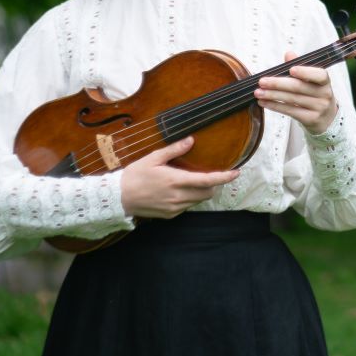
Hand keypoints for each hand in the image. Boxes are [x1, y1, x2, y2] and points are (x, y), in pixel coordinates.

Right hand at [120, 136, 238, 218]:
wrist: (119, 198)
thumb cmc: (135, 175)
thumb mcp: (153, 158)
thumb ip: (174, 149)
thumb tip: (191, 140)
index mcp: (175, 181)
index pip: (207, 181)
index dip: (224, 177)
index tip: (236, 172)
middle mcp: (178, 197)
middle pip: (207, 192)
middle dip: (213, 184)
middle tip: (210, 173)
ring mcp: (174, 208)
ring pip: (198, 200)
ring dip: (201, 191)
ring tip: (192, 179)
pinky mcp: (170, 215)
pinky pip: (188, 206)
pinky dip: (190, 197)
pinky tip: (180, 189)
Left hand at [255, 52, 337, 134]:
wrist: (327, 118)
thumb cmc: (315, 93)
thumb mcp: (311, 80)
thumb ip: (300, 66)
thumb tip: (289, 54)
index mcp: (324, 81)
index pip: (319, 75)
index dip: (305, 72)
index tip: (291, 69)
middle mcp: (324, 94)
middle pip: (299, 87)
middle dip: (278, 84)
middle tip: (262, 81)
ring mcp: (319, 108)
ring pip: (292, 99)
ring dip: (272, 95)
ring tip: (258, 92)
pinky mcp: (311, 119)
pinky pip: (290, 111)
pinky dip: (275, 106)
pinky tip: (264, 102)